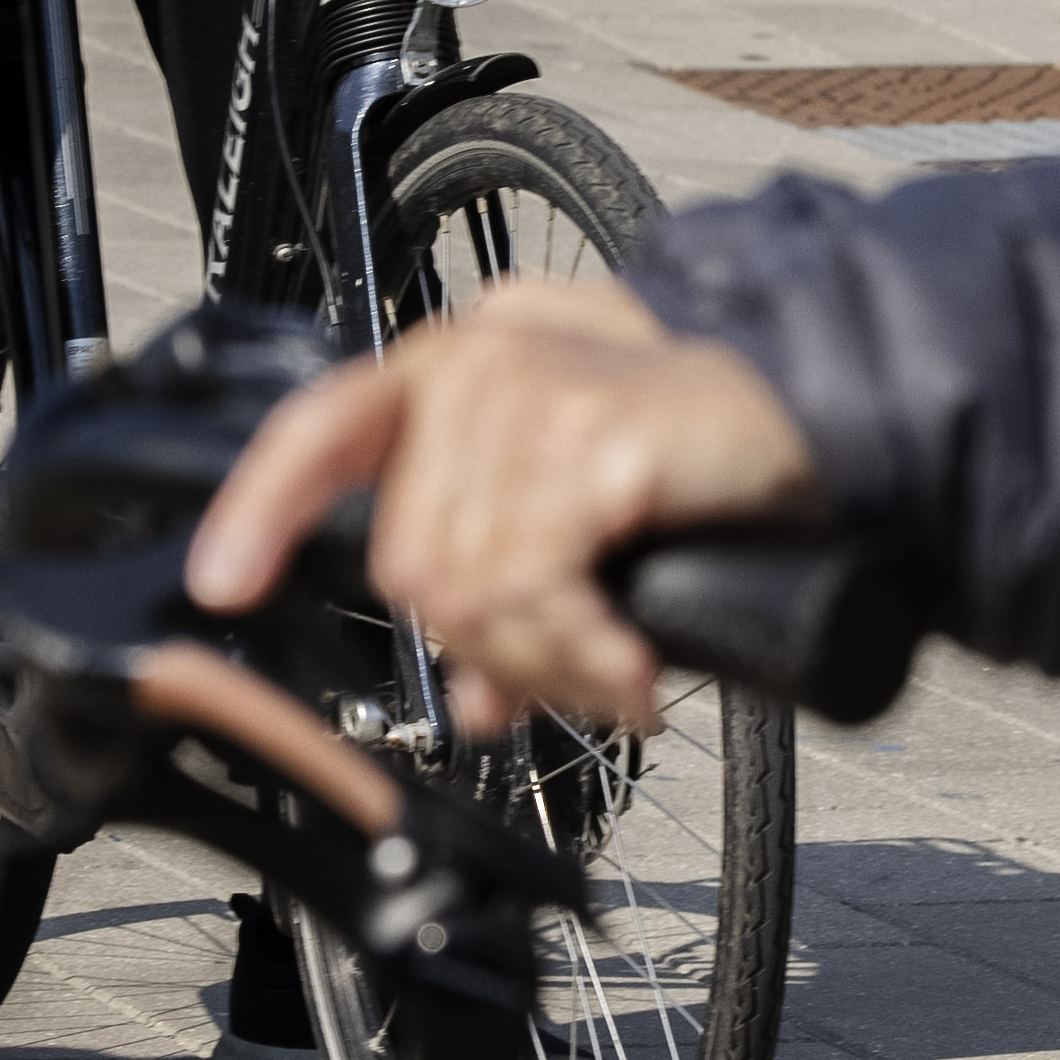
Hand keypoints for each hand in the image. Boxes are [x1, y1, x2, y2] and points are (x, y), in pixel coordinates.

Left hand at [189, 277, 830, 737]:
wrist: (834, 418)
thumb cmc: (714, 458)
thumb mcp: (589, 511)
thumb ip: (519, 578)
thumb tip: (477, 696)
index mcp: (460, 363)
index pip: (324, 427)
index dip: (263, 507)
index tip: (225, 582)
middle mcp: (480, 363)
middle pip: (411, 559)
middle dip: (488, 649)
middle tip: (575, 678)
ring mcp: (530, 393)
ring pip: (468, 593)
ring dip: (546, 667)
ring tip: (616, 677)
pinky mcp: (585, 437)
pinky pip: (532, 594)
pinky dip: (581, 658)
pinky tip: (635, 676)